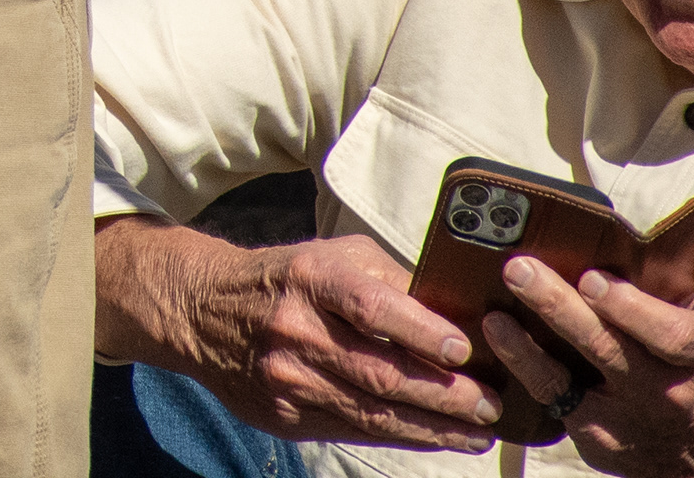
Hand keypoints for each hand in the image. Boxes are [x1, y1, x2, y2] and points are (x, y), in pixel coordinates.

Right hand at [146, 226, 506, 448]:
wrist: (202, 310)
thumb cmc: (285, 279)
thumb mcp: (330, 256)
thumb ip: (388, 279)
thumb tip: (456, 308)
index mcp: (310, 279)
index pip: (370, 306)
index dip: (421, 330)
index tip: (464, 349)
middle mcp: (296, 330)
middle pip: (380, 371)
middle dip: (445, 394)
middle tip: (490, 404)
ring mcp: (288, 378)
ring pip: (372, 413)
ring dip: (433, 427)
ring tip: (478, 432)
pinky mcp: (285, 415)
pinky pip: (353, 431)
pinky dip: (401, 437)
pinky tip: (435, 438)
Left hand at [479, 223, 693, 475]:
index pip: (669, 335)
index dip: (629, 309)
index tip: (592, 279)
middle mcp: (662, 388)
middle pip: (607, 348)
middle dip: (559, 307)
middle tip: (520, 269)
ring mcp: (624, 416)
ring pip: (569, 379)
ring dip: (525, 344)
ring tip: (494, 309)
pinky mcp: (594, 435)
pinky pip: (551, 400)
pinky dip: (520, 368)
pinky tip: (496, 337)